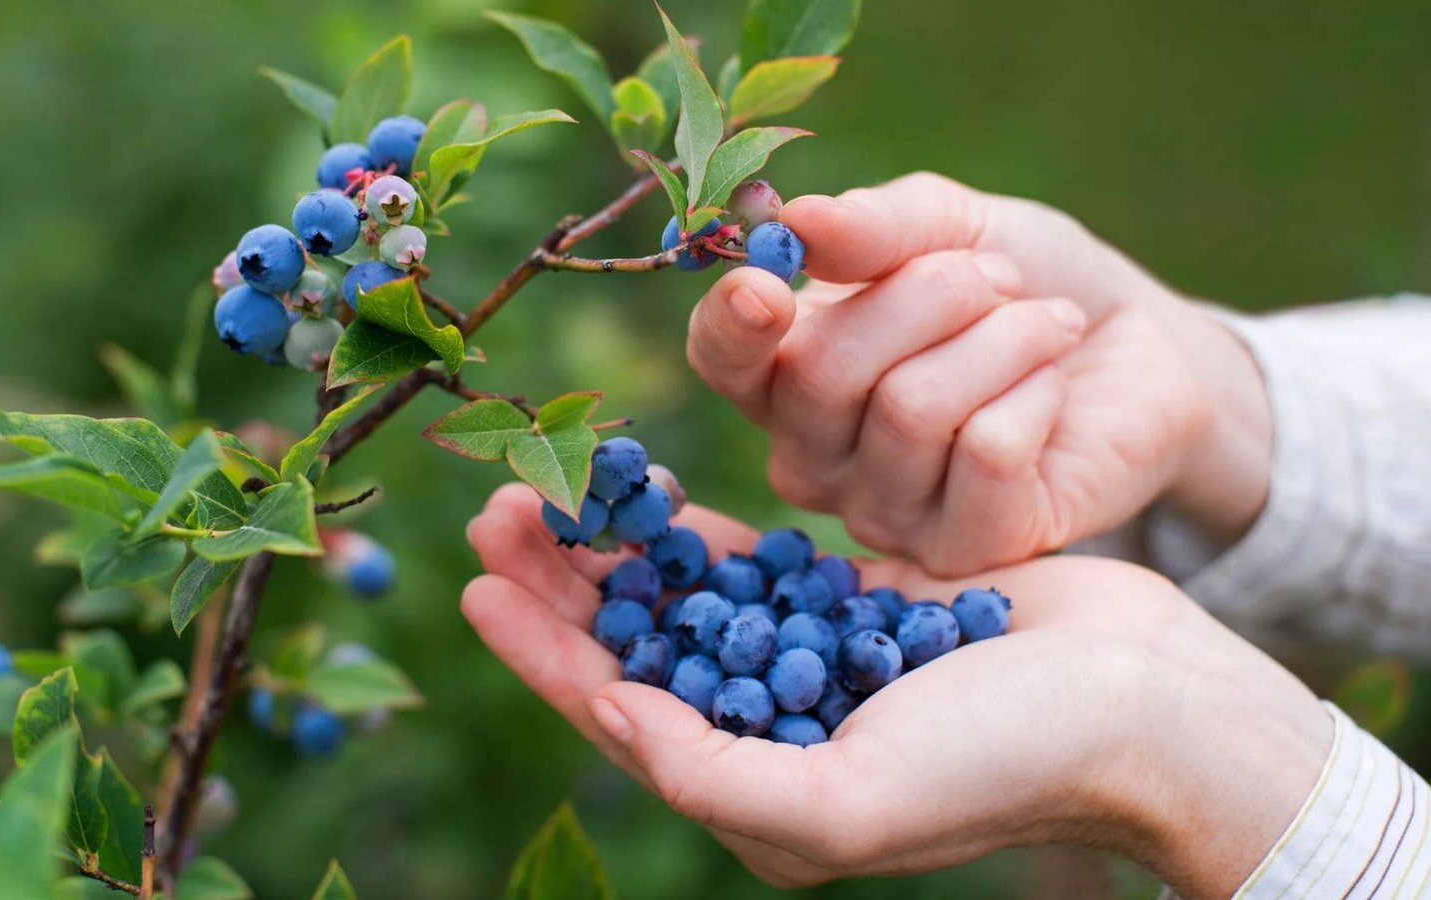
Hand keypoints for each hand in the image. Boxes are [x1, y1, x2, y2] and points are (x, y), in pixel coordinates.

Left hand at [462, 484, 1330, 895]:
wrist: (1140, 702)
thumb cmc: (1004, 763)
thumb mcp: (848, 799)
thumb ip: (715, 774)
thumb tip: (611, 716)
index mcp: (757, 792)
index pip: (616, 715)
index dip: (540, 653)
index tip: (476, 585)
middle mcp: (771, 729)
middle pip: (635, 647)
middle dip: (562, 583)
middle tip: (497, 507)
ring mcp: (809, 662)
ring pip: (681, 598)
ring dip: (615, 547)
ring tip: (550, 486)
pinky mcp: (852, 603)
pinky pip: (751, 562)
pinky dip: (695, 531)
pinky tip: (647, 492)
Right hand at [687, 173, 1272, 574]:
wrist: (1136, 348)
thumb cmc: (1021, 282)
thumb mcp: (951, 226)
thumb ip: (874, 228)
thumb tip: (797, 221)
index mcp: (785, 371)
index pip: (720, 360)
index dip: (731, 326)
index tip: (768, 285)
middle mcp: (814, 456)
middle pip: (822, 373)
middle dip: (928, 295)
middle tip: (999, 279)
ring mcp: (883, 514)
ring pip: (911, 409)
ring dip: (1002, 338)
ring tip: (1045, 324)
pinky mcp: (965, 550)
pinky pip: (986, 454)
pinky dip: (1035, 392)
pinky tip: (1053, 389)